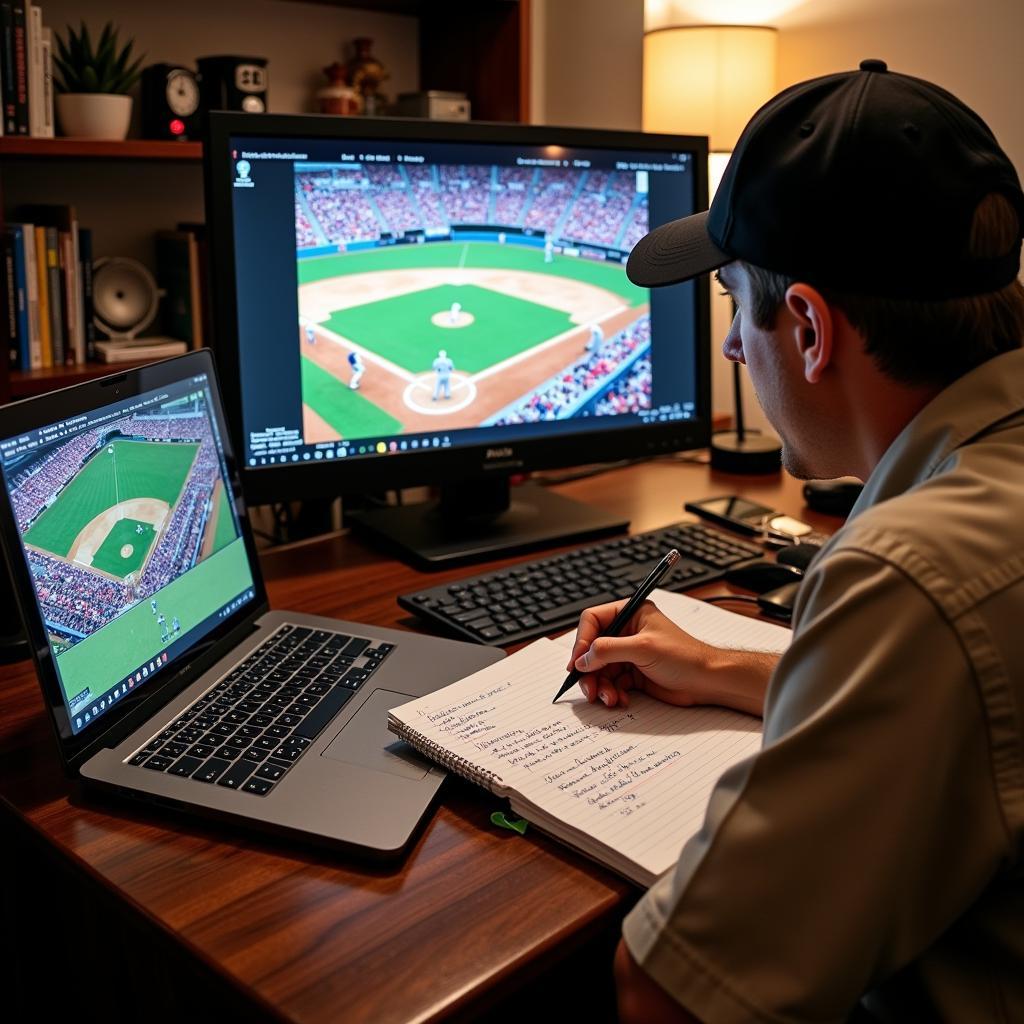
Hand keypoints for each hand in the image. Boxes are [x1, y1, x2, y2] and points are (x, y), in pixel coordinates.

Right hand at [567, 598, 776, 716]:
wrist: (707, 682)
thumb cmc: (684, 656)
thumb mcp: (643, 648)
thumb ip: (609, 650)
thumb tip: (583, 659)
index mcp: (630, 613)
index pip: (593, 621)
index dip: (582, 641)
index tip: (578, 662)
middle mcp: (627, 632)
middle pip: (593, 649)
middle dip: (589, 670)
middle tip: (589, 688)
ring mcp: (629, 654)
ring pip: (600, 669)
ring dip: (600, 686)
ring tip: (607, 698)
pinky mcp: (633, 674)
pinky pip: (612, 683)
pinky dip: (612, 693)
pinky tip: (620, 700)